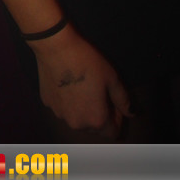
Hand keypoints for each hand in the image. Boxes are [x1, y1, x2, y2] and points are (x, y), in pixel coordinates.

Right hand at [28, 23, 130, 138]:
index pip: (113, 132)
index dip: (117, 118)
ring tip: (81, 87)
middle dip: (99, 114)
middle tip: (98, 92)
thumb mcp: (112, 78)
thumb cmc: (87, 62)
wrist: (56, 47)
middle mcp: (77, 124)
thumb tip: (132, 113)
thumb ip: (124, 100)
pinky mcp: (47, 103)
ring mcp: (60, 114)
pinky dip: (67, 101)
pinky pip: (62, 108)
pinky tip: (66, 83)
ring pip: (76, 118)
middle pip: (94, 127)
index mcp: (96, 120)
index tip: (113, 101)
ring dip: (82, 109)